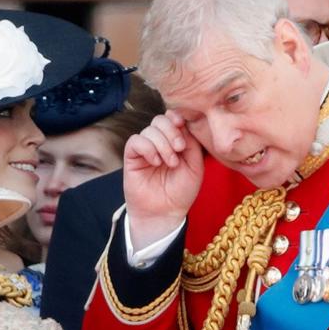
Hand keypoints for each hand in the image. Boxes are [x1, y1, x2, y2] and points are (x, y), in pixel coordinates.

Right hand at [123, 110, 202, 248]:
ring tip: (170, 163)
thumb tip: (183, 123)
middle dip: (172, 131)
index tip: (182, 124)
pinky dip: (148, 148)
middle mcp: (160, 142)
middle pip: (160, 119)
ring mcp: (145, 148)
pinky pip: (136, 141)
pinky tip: (156, 162)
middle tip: (179, 149)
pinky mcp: (132, 157)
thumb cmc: (182, 191)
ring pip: (149, 130)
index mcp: (176, 140)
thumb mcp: (196, 166)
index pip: (174, 118)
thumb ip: (192, 143)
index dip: (177, 116)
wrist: (165, 212)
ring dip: (162, 144)